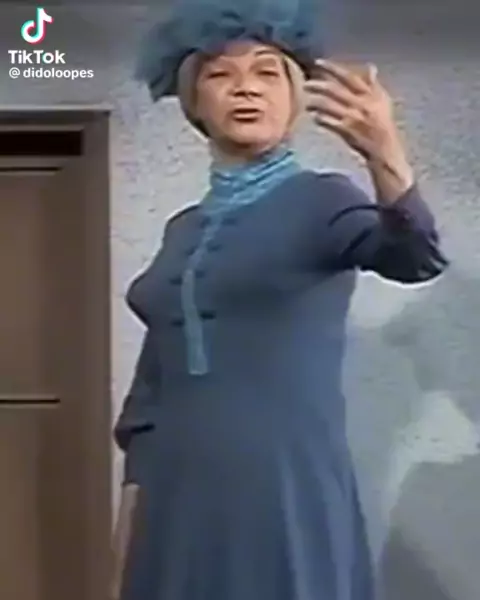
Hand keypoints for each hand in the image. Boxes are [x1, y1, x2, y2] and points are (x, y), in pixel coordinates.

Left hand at [304, 59, 414, 201]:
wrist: (386, 152)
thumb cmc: (383, 127)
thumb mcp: (383, 102)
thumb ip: (373, 85)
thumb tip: (370, 67)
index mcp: (372, 95)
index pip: (350, 77)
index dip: (334, 69)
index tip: (318, 63)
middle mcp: (364, 104)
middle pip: (337, 90)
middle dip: (320, 85)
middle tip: (306, 83)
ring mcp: (356, 119)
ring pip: (332, 106)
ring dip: (317, 103)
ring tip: (306, 101)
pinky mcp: (349, 133)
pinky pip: (332, 123)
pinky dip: (322, 119)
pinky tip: (314, 117)